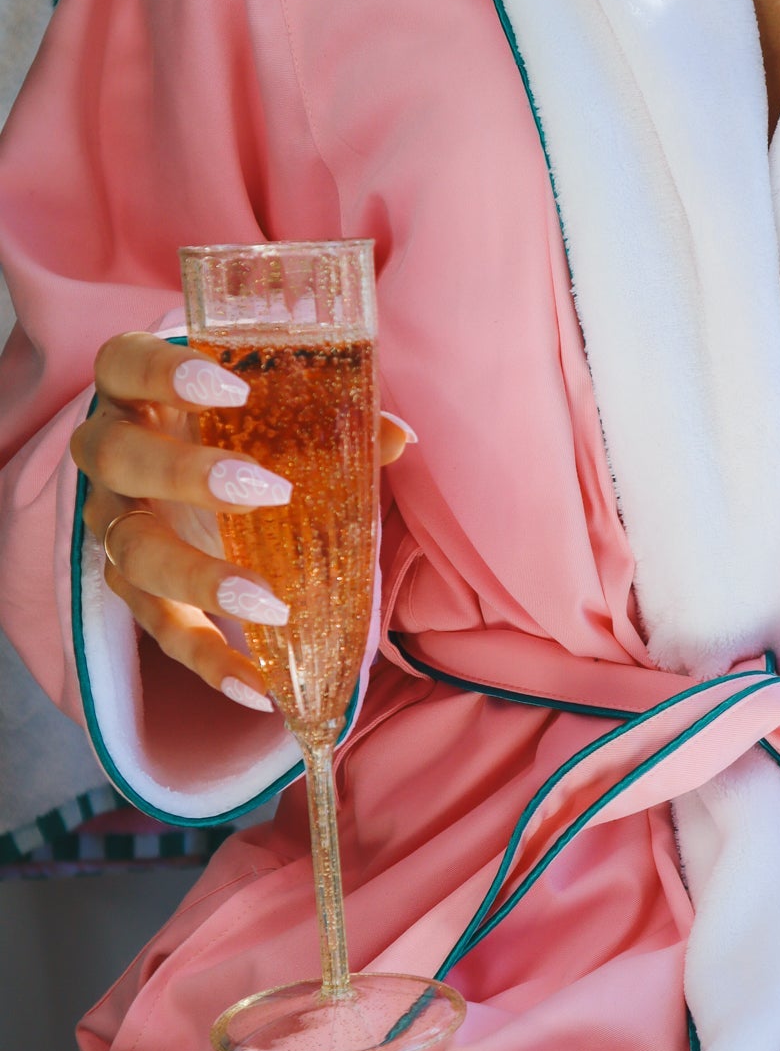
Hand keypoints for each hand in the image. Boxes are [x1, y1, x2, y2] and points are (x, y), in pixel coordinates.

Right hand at [70, 331, 413, 710]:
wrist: (191, 475)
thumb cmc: (237, 426)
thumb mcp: (275, 412)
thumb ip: (328, 419)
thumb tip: (398, 436)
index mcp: (137, 390)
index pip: (123, 362)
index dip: (164, 371)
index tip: (232, 386)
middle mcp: (110, 454)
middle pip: (116, 457)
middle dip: (185, 474)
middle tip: (266, 490)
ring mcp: (115, 525)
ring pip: (130, 552)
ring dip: (197, 579)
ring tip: (268, 603)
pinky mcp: (134, 589)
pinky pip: (160, 630)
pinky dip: (208, 661)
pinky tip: (258, 688)